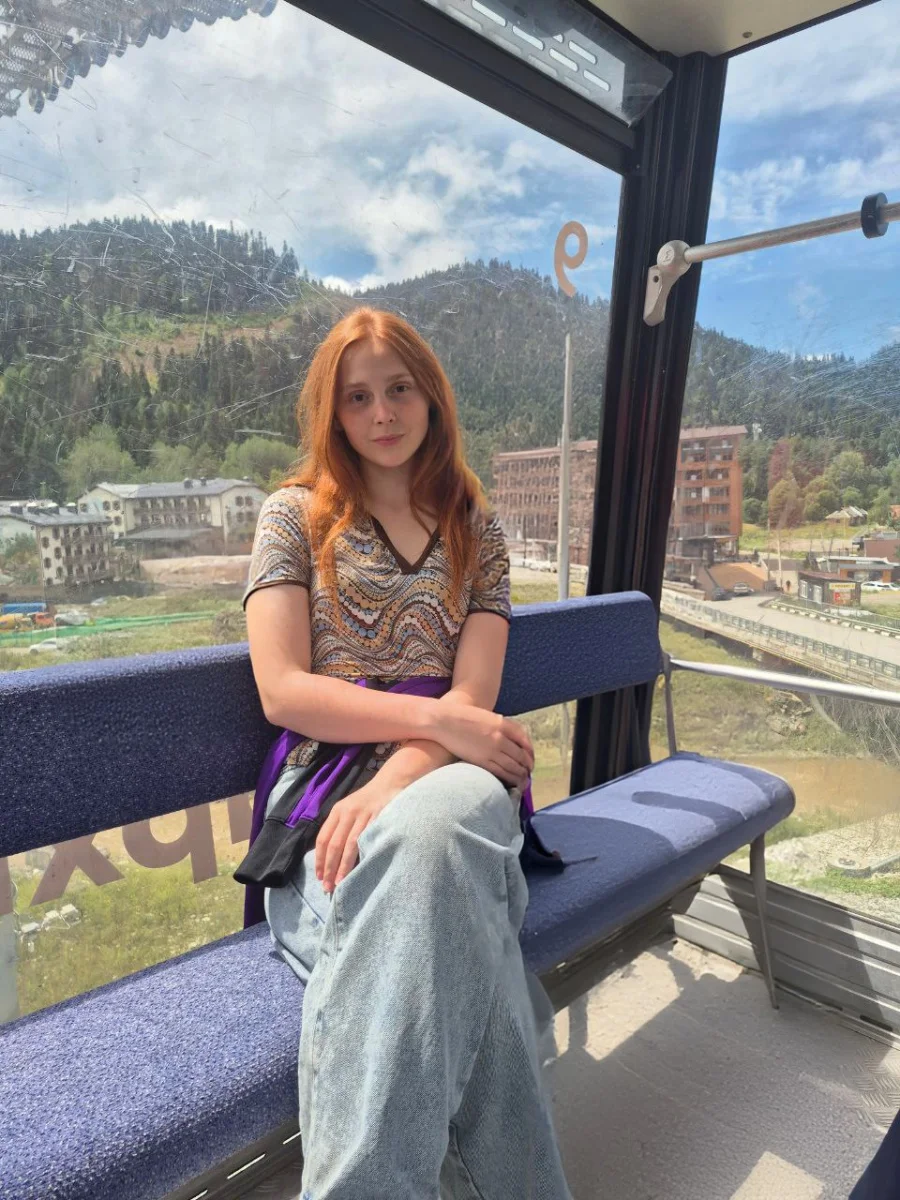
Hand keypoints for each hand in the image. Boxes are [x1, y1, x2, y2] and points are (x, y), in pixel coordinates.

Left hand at [315, 778, 397, 893]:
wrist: (389, 782)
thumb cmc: (368, 801)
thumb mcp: (349, 809)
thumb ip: (340, 827)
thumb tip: (329, 855)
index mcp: (337, 811)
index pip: (323, 839)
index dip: (319, 859)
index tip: (319, 876)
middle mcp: (346, 813)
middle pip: (333, 845)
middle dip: (329, 867)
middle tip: (327, 887)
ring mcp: (362, 815)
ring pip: (349, 845)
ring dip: (343, 866)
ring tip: (340, 883)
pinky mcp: (376, 818)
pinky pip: (366, 840)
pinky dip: (361, 855)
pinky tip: (360, 868)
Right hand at [429, 703, 533, 788]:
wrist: (444, 721)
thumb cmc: (462, 717)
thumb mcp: (486, 717)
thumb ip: (500, 727)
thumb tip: (509, 741)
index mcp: (503, 724)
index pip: (524, 741)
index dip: (530, 753)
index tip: (530, 759)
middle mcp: (501, 737)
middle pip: (521, 756)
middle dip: (527, 766)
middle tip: (528, 773)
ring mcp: (492, 750)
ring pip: (513, 766)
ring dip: (521, 775)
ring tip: (523, 781)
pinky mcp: (482, 760)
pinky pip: (501, 772)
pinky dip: (509, 778)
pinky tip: (512, 782)